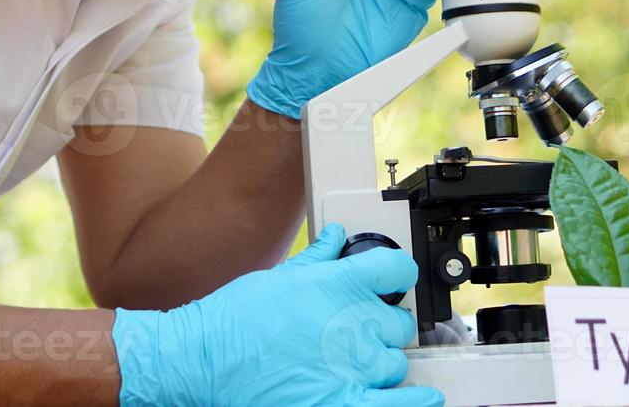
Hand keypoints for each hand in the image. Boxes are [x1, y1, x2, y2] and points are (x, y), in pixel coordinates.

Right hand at [112, 224, 443, 406]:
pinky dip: (414, 400)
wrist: (206, 360)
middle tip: (359, 327)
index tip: (394, 278)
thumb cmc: (237, 318)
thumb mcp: (279, 277)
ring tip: (356, 361)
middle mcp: (353, 326)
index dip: (397, 272)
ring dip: (380, 361)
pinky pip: (398, 403)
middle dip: (382, 323)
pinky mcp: (343, 403)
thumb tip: (336, 238)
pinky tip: (422, 396)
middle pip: (399, 322)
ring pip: (394, 362)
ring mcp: (352, 369)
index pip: (396, 270)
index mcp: (339, 286)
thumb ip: (317, 258)